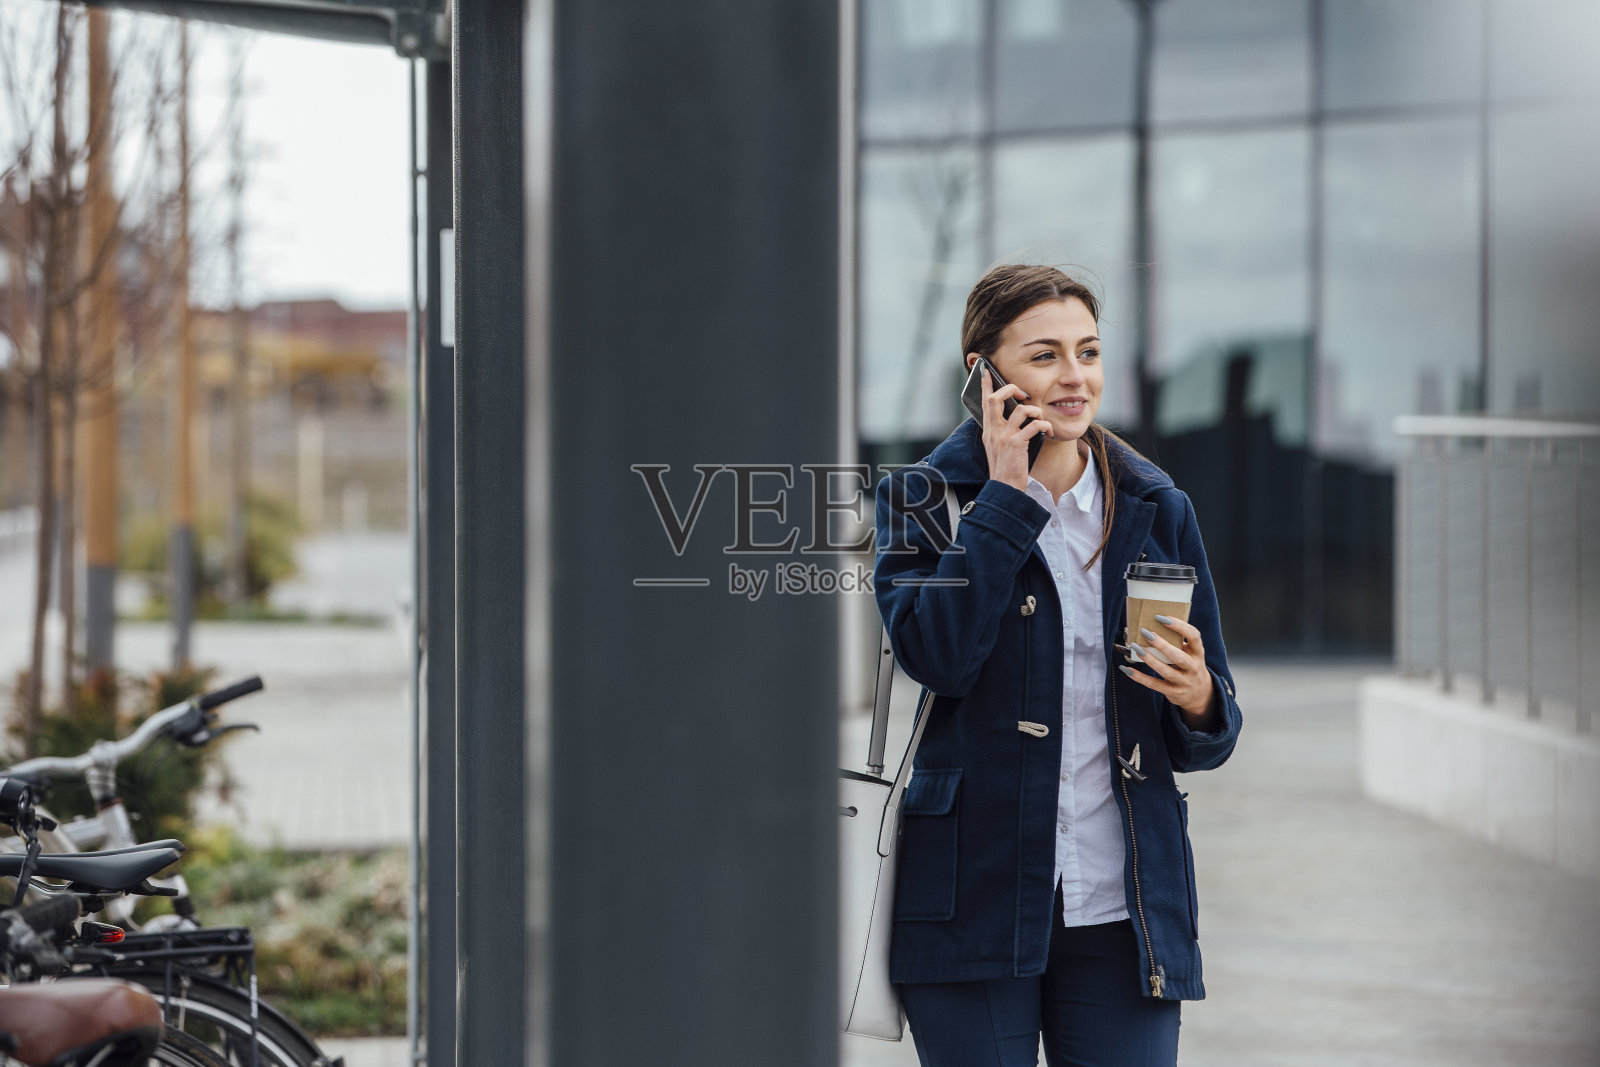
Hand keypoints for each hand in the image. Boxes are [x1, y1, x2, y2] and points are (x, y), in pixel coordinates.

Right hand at [975, 362, 1051, 490]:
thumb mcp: (997, 448)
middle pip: (995, 398)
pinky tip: (1048, 433)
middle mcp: (993, 431)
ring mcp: (1003, 437)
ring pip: (1021, 409)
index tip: (986, 371)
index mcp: (988, 430)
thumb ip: (1002, 431)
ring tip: (1040, 419)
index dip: (986, 385)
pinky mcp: (1016, 444)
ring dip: (1036, 410)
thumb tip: (1016, 416)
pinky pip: (1034, 425)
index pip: (984, 402)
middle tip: (1023, 394)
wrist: (1005, 489)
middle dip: (1010, 389)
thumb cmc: (1005, 469)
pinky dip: (1045, 426)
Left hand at [1119, 614, 1217, 725]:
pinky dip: (1140, 677)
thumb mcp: (1191, 654)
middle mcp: (1193, 668)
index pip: (1194, 636)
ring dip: (1149, 659)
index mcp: (1198, 653)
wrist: (1200, 694)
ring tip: (1136, 648)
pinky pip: (1154, 684)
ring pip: (1165, 671)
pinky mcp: (1173, 692)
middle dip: (1161, 645)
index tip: (1163, 618)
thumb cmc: (1190, 666)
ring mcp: (1183, 682)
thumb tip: (1153, 625)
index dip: (1180, 626)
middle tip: (1146, 632)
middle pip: (1178, 656)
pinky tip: (1127, 670)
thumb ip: (1178, 643)